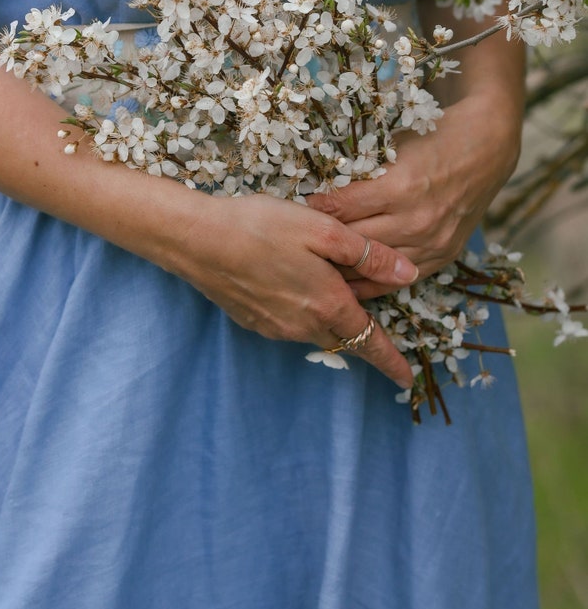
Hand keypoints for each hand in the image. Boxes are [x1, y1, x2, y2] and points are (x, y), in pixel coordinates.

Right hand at [173, 193, 418, 387]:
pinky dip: (304, 316)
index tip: (408, 381)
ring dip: (332, 324)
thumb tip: (409, 275)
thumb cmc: (262, 227)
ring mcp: (276, 327)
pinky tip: (295, 291)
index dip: (392, 363)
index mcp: (328, 305)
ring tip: (336, 301)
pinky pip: (291, 326)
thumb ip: (369, 255)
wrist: (198, 240)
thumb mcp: (323, 230)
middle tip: (379, 337)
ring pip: (316, 332)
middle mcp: (304, 326)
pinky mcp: (253, 321)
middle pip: (345, 341)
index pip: (371, 343)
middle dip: (364, 341)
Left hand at [308, 96, 521, 299]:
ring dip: (345, 269)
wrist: (485, 149)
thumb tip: (321, 187)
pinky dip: (374, 283)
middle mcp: (416, 220)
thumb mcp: (392, 146)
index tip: (295, 211)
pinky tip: (350, 285)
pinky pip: (400, 279)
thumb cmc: (433, 139)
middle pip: (354, 241)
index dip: (315, 210)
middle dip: (324, 243)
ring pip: (375, 266)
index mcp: (399, 186)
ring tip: (315, 271)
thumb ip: (361, 171)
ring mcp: (431, 242)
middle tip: (297, 245)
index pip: (342, 208)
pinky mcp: (443, 256)